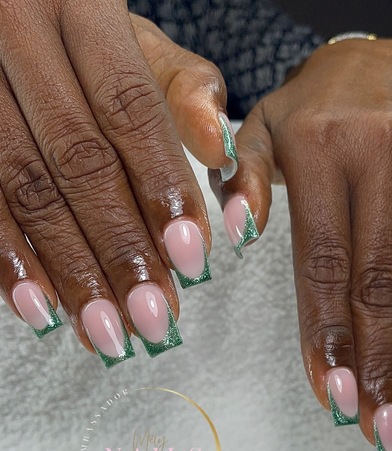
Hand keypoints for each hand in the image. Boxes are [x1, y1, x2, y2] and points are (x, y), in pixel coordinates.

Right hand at [0, 3, 233, 365]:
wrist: (17, 13)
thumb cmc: (91, 35)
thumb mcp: (143, 44)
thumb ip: (187, 92)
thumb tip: (222, 152)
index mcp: (83, 11)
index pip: (131, 113)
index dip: (162, 190)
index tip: (191, 259)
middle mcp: (20, 41)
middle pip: (79, 164)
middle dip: (120, 250)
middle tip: (153, 317)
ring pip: (26, 191)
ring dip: (68, 271)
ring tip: (104, 330)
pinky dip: (9, 260)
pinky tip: (40, 307)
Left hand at [210, 38, 391, 450]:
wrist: (376, 59)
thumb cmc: (308, 107)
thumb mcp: (258, 128)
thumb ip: (243, 179)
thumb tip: (234, 233)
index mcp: (325, 153)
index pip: (323, 262)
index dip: (328, 333)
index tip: (332, 393)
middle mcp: (384, 165)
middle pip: (381, 285)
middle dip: (381, 363)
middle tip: (381, 427)